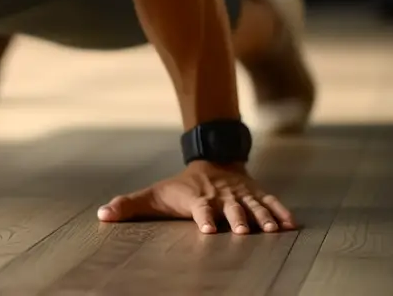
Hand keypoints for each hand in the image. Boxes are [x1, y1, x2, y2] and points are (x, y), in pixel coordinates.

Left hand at [96, 160, 294, 233]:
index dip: (203, 217)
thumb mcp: (153, 194)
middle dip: (236, 219)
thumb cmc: (179, 186)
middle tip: (241, 231)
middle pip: (230, 208)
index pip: (199, 208)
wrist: (212, 161)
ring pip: (254, 206)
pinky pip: (271, 202)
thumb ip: (128, 206)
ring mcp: (240, 195)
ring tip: (273, 232)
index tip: (207, 229)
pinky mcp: (256, 195)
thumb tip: (101, 215)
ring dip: (263, 218)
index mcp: (197, 198)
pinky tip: (291, 226)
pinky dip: (281, 212)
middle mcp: (220, 197)